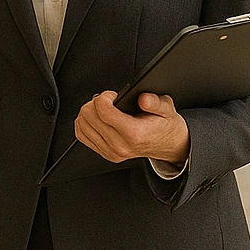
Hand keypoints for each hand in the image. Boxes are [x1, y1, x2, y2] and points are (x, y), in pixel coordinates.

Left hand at [74, 91, 189, 165]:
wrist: (168, 145)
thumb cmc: (164, 126)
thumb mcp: (167, 109)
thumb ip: (156, 102)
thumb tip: (144, 99)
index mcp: (134, 134)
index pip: (104, 112)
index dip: (104, 97)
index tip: (112, 95)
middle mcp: (120, 146)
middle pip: (89, 116)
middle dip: (95, 103)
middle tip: (108, 101)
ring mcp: (111, 152)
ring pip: (82, 125)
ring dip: (89, 112)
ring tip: (103, 109)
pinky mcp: (105, 154)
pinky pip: (81, 135)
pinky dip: (85, 123)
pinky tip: (96, 118)